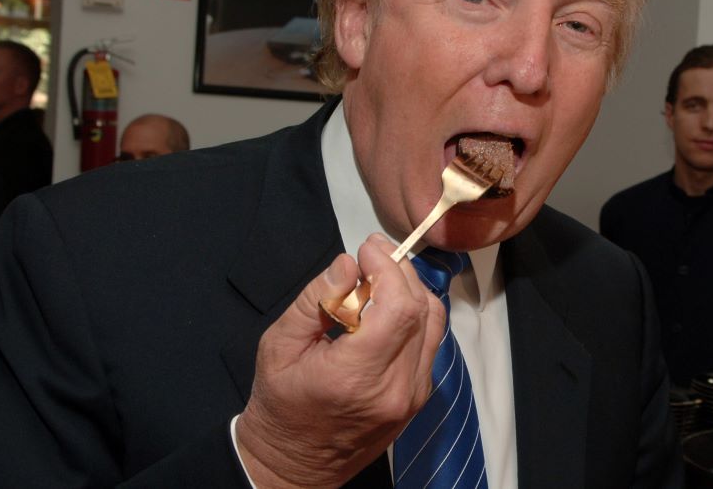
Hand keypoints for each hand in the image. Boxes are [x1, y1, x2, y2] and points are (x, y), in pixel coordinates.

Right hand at [235, 234, 445, 487]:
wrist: (294, 464)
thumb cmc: (280, 406)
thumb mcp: (279, 346)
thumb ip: (315, 301)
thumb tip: (348, 264)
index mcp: (357, 377)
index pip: (398, 308)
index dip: (388, 268)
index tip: (367, 247)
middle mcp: (396, 388)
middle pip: (422, 310)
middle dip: (400, 271)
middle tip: (373, 253)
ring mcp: (413, 396)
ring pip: (433, 324)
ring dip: (411, 290)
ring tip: (380, 275)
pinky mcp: (418, 398)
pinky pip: (429, 343)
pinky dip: (414, 315)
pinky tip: (386, 306)